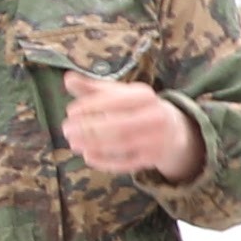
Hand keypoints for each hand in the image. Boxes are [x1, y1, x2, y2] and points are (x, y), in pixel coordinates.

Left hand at [63, 73, 206, 180]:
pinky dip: (105, 161)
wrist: (174, 131)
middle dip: (89, 128)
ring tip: (73, 143)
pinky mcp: (153, 158)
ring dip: (93, 144)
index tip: (70, 112)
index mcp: (144, 95)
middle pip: (118, 123)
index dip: (90, 106)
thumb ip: (93, 88)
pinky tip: (88, 156)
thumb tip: (68, 78)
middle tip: (66, 130)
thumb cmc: (137, 109)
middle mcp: (154, 116)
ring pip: (121, 143)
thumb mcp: (120, 94)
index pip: (115, 100)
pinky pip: (127, 162)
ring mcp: (156, 138)